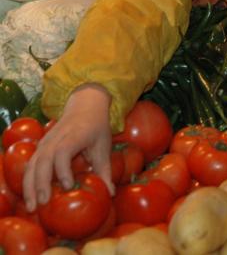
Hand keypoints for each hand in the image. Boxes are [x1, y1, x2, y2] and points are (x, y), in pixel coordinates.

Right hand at [22, 84, 114, 211]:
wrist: (85, 107)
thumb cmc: (97, 128)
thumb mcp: (103, 147)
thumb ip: (105, 171)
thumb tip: (110, 194)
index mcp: (74, 135)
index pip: (63, 152)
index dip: (63, 169)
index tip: (67, 186)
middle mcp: (56, 139)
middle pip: (43, 160)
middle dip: (41, 183)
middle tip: (43, 204)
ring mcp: (45, 143)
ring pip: (32, 164)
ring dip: (29, 186)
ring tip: (31, 207)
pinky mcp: (40, 148)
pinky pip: (30, 165)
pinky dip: (27, 182)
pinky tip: (30, 197)